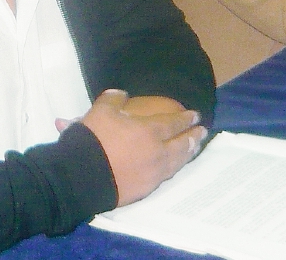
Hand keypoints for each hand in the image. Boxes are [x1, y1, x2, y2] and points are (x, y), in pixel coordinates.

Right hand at [78, 89, 205, 206]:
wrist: (82, 176)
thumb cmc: (93, 140)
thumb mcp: (101, 110)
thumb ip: (114, 99)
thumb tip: (122, 95)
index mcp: (149, 131)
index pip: (174, 123)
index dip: (186, 118)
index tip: (196, 115)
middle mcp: (157, 153)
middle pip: (182, 144)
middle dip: (194, 137)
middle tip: (203, 132)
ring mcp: (153, 174)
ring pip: (177, 163)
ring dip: (188, 154)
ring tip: (195, 149)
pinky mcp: (144, 190)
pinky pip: (164, 178)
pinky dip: (173, 170)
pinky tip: (173, 168)